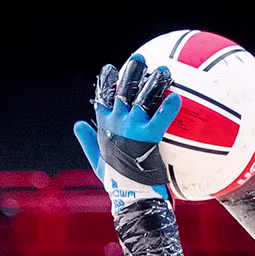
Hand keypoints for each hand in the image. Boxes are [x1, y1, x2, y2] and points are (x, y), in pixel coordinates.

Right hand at [73, 57, 181, 211]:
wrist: (128, 197)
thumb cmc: (116, 183)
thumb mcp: (97, 161)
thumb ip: (87, 141)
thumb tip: (76, 124)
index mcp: (104, 127)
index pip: (102, 98)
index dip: (105, 82)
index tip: (109, 69)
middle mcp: (115, 123)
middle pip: (122, 90)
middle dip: (131, 72)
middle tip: (139, 59)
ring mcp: (130, 128)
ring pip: (142, 98)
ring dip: (154, 82)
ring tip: (164, 70)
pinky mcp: (146, 137)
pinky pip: (160, 118)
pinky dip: (168, 107)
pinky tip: (178, 97)